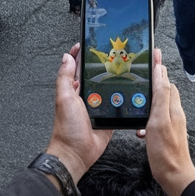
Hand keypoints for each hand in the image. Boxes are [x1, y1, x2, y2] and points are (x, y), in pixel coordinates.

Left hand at [45, 44, 113, 184]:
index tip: (87, 43)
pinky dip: (123, 99)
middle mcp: (86, 97)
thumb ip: (65, 77)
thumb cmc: (67, 128)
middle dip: (102, 65)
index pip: (76, 67)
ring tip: (125, 67)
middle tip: (113, 52)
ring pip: (108, 89)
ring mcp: (98, 107)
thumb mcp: (64, 98)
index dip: (80, 55)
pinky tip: (130, 91)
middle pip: (95, 76)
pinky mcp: (108, 117)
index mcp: (73, 90)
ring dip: (115, 80)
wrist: (77, 153)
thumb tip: (66, 57)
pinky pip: (117, 105)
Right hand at [144, 51, 194, 195]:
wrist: (174, 176)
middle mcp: (174, 113)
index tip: (153, 53)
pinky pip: (155, 119)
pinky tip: (140, 126)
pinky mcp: (166, 135)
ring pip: (159, 104)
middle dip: (154, 79)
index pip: (165, 80)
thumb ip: (161, 97)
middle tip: (144, 68)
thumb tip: (161, 74)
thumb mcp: (159, 121)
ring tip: (138, 95)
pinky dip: (146, 118)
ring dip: (148, 99)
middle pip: (164, 90)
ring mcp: (170, 124)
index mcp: (173, 107)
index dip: (158, 67)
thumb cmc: (165, 152)